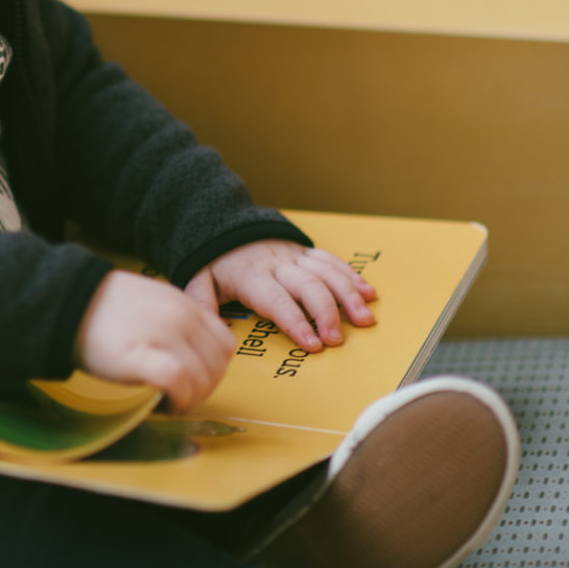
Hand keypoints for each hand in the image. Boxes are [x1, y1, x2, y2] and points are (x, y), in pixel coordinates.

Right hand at [76, 270, 234, 412]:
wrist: (69, 301)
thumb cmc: (104, 306)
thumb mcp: (153, 300)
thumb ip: (177, 321)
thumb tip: (191, 353)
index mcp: (185, 304)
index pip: (225, 344)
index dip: (215, 368)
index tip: (196, 379)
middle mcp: (181, 318)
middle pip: (217, 366)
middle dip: (205, 389)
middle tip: (182, 396)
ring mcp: (164, 336)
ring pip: (202, 378)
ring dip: (191, 399)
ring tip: (170, 402)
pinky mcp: (142, 356)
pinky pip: (179, 383)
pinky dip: (178, 400)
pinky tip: (163, 404)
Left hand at [185, 240, 376, 352]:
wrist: (226, 222)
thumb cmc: (216, 260)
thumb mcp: (200, 278)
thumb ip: (202, 301)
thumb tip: (208, 328)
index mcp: (252, 276)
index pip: (277, 301)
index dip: (297, 323)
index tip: (313, 345)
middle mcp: (278, 265)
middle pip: (308, 287)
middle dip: (327, 313)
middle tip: (339, 339)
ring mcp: (294, 255)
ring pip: (327, 273)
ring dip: (348, 296)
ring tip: (365, 320)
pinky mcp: (305, 250)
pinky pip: (331, 261)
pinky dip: (351, 276)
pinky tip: (368, 293)